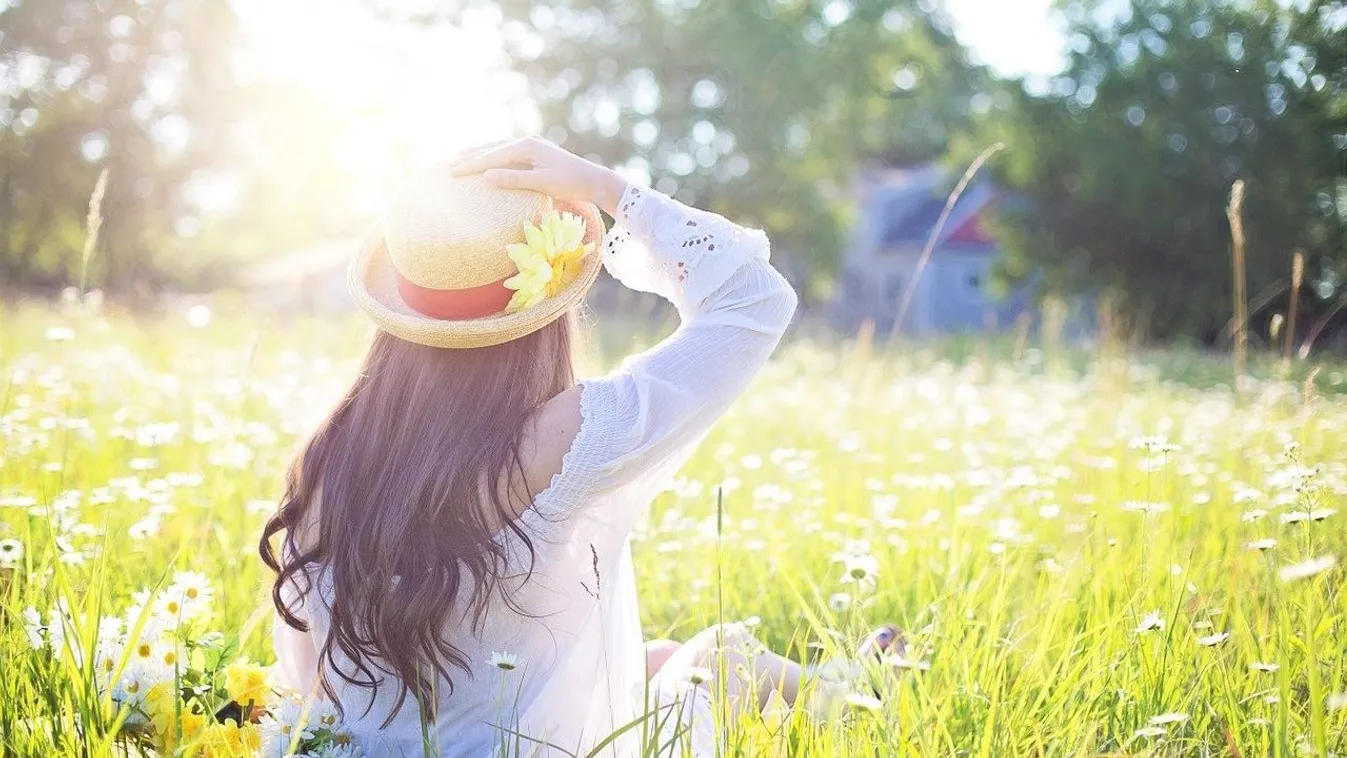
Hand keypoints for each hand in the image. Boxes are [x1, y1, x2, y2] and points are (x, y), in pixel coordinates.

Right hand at [450, 137, 627, 216]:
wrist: (594, 179)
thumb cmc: (570, 183)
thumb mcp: (542, 183)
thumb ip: (514, 179)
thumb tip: (486, 175)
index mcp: (527, 146)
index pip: (492, 156)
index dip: (471, 165)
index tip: (452, 172)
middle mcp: (527, 142)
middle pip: (492, 149)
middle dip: (470, 157)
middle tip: (448, 166)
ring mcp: (532, 146)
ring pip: (498, 149)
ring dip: (480, 154)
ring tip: (460, 159)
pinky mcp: (535, 154)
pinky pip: (508, 154)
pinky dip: (493, 157)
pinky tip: (487, 162)